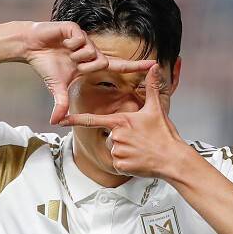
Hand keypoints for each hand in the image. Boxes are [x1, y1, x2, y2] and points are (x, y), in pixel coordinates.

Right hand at [21, 21, 155, 123]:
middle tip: (72, 64)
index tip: (155, 65)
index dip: (136, 67)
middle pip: (102, 63)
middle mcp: (93, 51)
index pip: (119, 66)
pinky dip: (69, 46)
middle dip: (86, 67)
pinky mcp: (76, 29)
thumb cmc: (46, 65)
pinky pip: (80, 41)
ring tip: (65, 52)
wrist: (31, 46)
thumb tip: (55, 122)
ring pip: (91, 53)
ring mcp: (86, 39)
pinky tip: (62, 43)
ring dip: (76, 56)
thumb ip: (61, 104)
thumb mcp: (56, 87)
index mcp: (92, 63)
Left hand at [58, 64, 184, 177]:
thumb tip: (154, 67)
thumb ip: (151, 87)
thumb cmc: (164, 135)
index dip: (75, 119)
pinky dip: (128, 163)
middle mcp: (116, 136)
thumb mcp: (156, 109)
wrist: (173, 159)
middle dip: (122, 139)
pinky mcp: (120, 166)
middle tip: (140, 140)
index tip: (59, 119)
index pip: (92, 120)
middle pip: (110, 136)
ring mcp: (117, 152)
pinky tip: (140, 159)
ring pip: (114, 150)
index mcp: (121, 121)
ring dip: (125, 151)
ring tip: (141, 150)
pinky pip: (118, 163)